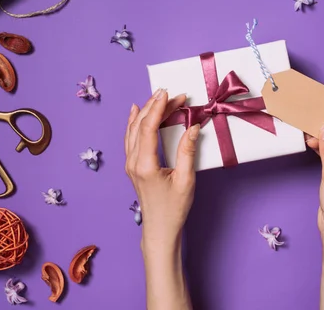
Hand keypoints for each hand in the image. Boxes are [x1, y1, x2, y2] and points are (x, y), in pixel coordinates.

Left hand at [124, 89, 200, 246]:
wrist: (159, 228)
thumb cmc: (174, 208)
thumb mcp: (186, 180)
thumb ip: (188, 152)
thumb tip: (193, 127)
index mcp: (145, 165)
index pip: (148, 128)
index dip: (158, 108)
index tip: (170, 94)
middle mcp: (133, 162)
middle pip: (140, 125)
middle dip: (156, 106)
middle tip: (174, 95)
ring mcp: (130, 164)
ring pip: (133, 130)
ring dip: (146, 112)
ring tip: (159, 97)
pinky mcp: (132, 166)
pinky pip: (130, 137)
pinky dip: (134, 122)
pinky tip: (136, 111)